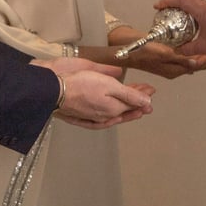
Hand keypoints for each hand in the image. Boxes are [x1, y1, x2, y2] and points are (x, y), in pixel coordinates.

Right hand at [32, 58, 154, 128]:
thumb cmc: (80, 85)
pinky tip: (111, 116)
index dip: (144, 96)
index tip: (151, 89)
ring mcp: (93, 118)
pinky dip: (110, 116)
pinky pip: (101, 120)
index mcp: (113, 109)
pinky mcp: (82, 117)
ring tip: (135, 105)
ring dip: (126, 107)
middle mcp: (105, 117)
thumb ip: (129, 95)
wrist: (54, 91)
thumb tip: (147, 103)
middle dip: (137, 100)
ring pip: (115, 114)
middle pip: (125, 108)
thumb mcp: (109, 85)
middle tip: (147, 93)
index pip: (134, 103)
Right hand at [124, 39, 205, 78]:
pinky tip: (193, 42)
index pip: (197, 66)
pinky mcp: (167, 57)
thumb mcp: (163, 54)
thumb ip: (180, 58)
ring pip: (191, 58)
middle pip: (196, 63)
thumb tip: (196, 62)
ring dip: (200, 53)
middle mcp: (174, 69)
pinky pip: (184, 54)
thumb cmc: (143, 52)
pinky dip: (191, 49)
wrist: (128, 50)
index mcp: (175, 71)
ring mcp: (171, 64)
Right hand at [153, 0, 205, 64]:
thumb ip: (185, 48)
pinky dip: (195, 0)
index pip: (182, 0)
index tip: (158, 5)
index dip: (168, 1)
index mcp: (203, 12)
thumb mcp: (200, 48)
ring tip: (175, 5)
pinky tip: (192, 7)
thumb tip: (174, 49)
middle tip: (163, 5)